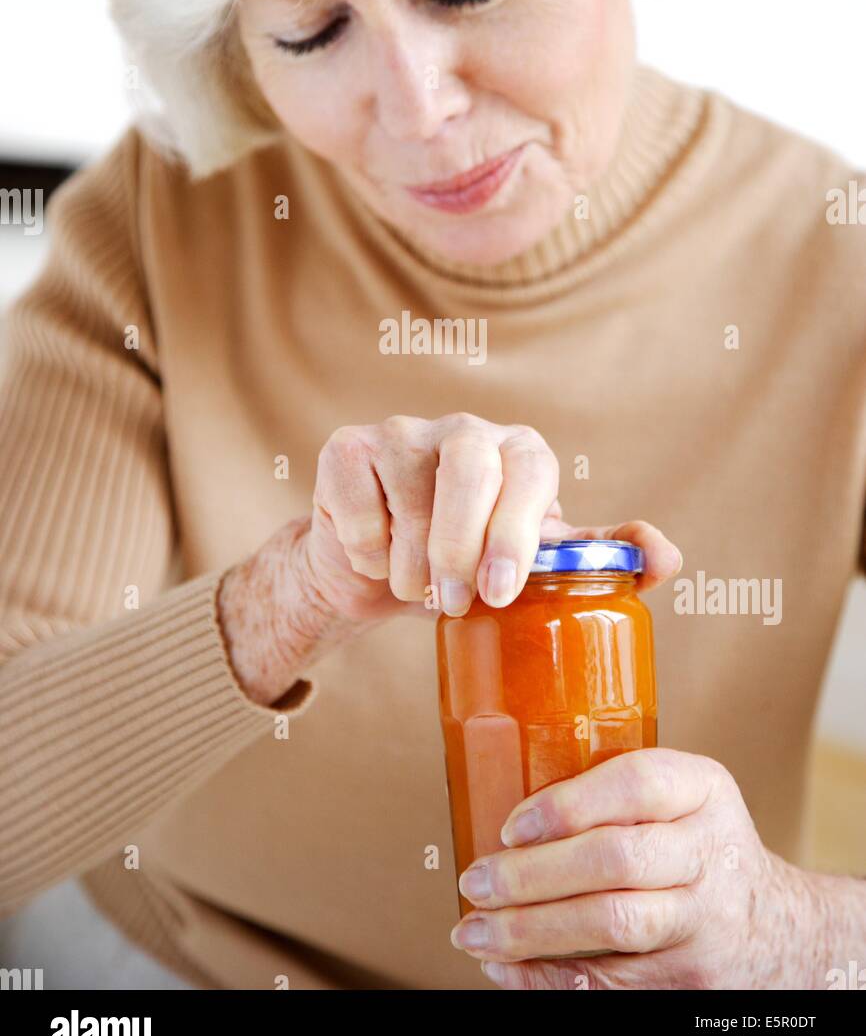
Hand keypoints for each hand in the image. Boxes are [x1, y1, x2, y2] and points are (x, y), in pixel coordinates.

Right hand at [219, 412, 568, 702]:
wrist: (379, 577)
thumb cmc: (469, 568)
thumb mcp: (535, 568)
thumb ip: (598, 559)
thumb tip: (665, 557)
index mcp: (519, 452)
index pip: (528, 470)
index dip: (514, 531)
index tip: (500, 593)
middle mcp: (465, 431)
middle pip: (470, 471)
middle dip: (459, 549)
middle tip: (452, 604)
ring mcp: (402, 432)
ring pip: (410, 498)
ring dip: (410, 566)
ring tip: (417, 585)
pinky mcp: (347, 447)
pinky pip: (359, 506)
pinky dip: (366, 550)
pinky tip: (375, 555)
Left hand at [451, 747, 826, 988]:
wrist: (776, 927)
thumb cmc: (693, 847)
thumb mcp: (678, 799)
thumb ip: (611, 794)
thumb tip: (498, 816)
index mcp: (701, 789)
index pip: (636, 784)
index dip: (568, 805)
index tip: (510, 827)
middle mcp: (710, 851)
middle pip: (616, 859)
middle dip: (533, 875)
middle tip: (476, 882)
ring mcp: (706, 919)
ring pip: (612, 924)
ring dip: (531, 932)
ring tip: (475, 931)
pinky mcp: (692, 977)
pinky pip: (613, 980)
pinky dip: (549, 976)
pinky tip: (508, 967)